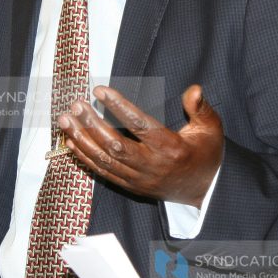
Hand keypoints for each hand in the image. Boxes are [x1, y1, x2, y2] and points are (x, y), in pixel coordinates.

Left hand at [58, 85, 222, 206]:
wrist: (204, 189)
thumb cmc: (206, 153)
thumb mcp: (211, 129)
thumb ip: (201, 107)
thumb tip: (193, 89)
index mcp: (170, 148)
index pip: (140, 125)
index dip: (119, 107)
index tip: (101, 91)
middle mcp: (152, 165)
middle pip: (115, 146)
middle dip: (92, 124)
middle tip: (77, 104)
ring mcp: (139, 179)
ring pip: (104, 160)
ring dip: (82, 139)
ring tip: (66, 119)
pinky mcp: (131, 186)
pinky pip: (103, 173)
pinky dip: (85, 157)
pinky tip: (72, 141)